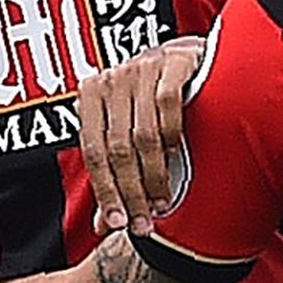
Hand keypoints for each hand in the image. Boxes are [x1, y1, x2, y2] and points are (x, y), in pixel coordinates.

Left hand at [79, 36, 204, 235]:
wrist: (192, 56)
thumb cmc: (154, 98)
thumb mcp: (128, 130)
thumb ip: (116, 173)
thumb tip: (103, 226)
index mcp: (90, 95)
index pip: (92, 151)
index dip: (105, 191)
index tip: (118, 223)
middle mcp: (111, 78)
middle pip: (116, 148)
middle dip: (131, 192)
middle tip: (144, 222)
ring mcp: (142, 67)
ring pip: (142, 134)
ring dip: (154, 175)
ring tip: (163, 201)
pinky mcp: (173, 61)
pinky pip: (168, 105)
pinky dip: (172, 137)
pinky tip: (178, 159)